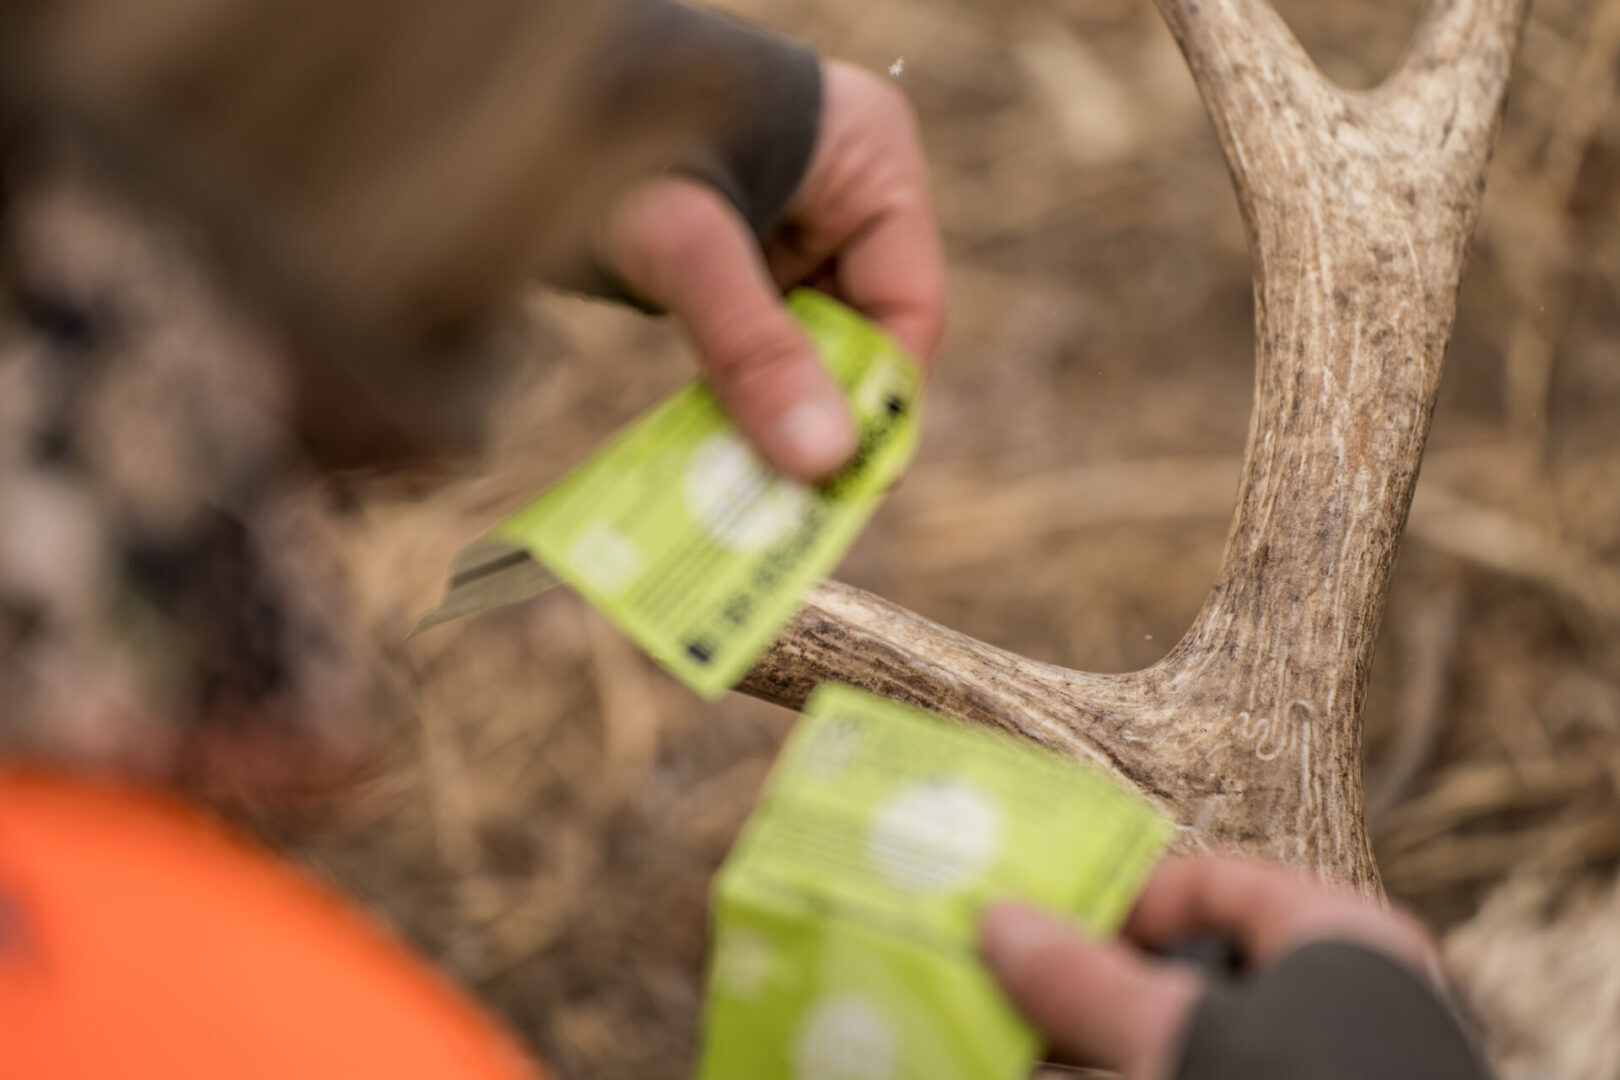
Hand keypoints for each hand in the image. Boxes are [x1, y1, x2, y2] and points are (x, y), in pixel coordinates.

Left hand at [602, 60, 945, 479]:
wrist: (506, 94)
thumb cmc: (606, 123)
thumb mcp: (684, 242)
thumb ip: (751, 346)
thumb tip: (821, 460)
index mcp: (870, 160)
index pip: (908, 306)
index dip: (883, 400)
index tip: (849, 482)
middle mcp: (842, 193)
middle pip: (860, 332)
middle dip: (824, 414)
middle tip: (794, 502)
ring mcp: (790, 224)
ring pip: (806, 344)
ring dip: (775, 412)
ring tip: (750, 493)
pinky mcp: (738, 252)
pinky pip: (757, 338)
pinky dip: (737, 390)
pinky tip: (715, 449)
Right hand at [979, 855, 1441, 1078]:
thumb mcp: (1176, 1035)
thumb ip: (1088, 980)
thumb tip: (1005, 925)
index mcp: (1337, 942)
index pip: (1214, 883)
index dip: (1124, 898)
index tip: (1047, 926)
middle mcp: (1332, 1006)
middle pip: (1187, 968)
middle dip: (1093, 984)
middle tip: (1018, 994)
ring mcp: (1305, 1068)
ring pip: (1180, 1040)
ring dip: (1095, 1045)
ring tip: (1018, 1051)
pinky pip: (1185, 1075)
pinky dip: (1126, 1075)